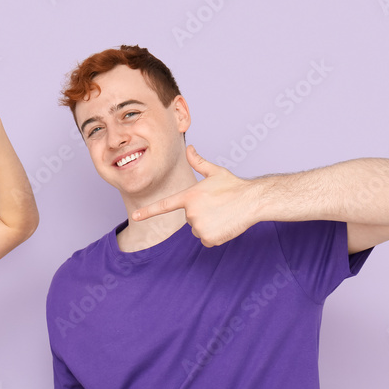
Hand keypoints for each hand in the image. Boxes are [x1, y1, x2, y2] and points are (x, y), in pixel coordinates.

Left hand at [132, 145, 259, 246]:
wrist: (253, 200)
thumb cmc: (234, 185)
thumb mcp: (215, 172)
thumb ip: (198, 162)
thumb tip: (189, 148)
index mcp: (190, 197)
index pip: (164, 205)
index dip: (148, 211)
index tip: (135, 216)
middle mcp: (191, 212)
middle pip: (190, 219)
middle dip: (201, 214)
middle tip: (217, 206)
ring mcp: (199, 226)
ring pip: (198, 230)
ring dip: (208, 225)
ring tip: (222, 215)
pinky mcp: (209, 238)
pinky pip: (207, 240)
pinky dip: (215, 235)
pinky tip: (225, 224)